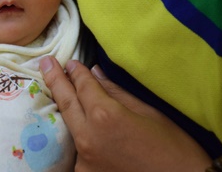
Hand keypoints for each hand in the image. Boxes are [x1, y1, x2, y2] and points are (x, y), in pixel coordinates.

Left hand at [39, 57, 211, 171]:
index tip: (70, 61)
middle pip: (66, 102)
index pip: (83, 86)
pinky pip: (77, 146)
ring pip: (69, 125)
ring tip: (56, 88)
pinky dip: (76, 131)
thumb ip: (116, 92)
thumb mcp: (149, 113)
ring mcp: (84, 159)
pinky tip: (75, 120)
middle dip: (55, 80)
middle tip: (45, 64)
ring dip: (63, 106)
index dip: (76, 71)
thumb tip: (95, 74)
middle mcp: (88, 137)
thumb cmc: (176, 149)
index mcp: (105, 115)